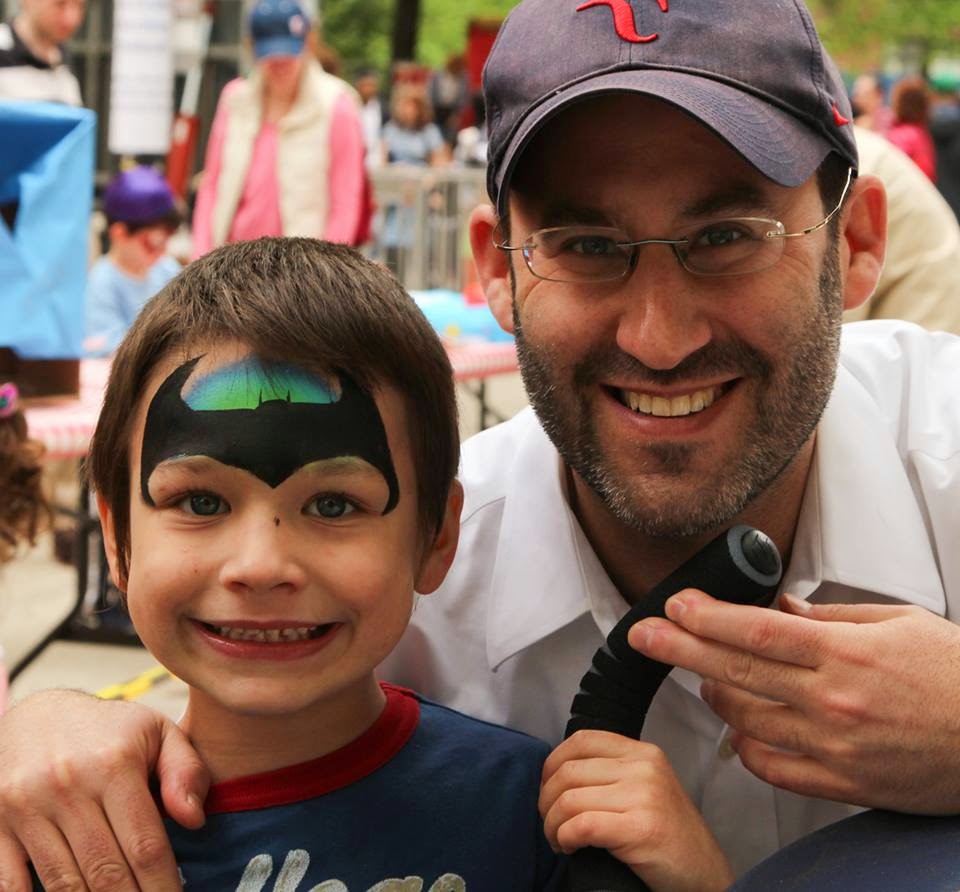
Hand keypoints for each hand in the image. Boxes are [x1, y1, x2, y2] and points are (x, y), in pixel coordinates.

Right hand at [0, 689, 208, 890]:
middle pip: (105, 871)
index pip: (144, 844)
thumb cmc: (109, 730)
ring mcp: (26, 807)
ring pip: (63, 883)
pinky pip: (11, 884)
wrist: (37, 715)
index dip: (162, 884)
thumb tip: (195, 820)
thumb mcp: (156, 732)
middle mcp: (67, 786)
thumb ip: (185, 771)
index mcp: (113, 764)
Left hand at [540, 730, 733, 891]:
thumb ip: (612, 772)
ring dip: (552, 824)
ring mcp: (643, 796)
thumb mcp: (646, 787)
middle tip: (549, 821)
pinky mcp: (640, 828)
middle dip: (547, 800)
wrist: (705, 873)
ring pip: (570, 800)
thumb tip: (559, 773)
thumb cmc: (669, 835)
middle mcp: (643, 768)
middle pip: (569, 772)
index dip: (553, 762)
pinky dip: (565, 837)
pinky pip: (582, 825)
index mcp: (643, 752)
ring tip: (558, 838)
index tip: (547, 786)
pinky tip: (568, 846)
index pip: (582, 740)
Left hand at [628, 590, 959, 813]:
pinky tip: (740, 730)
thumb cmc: (957, 677)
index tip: (674, 606)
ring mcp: (836, 745)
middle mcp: (834, 699)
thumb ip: (831, 615)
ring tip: (702, 679)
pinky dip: (747, 747)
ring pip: (747, 720)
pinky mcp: (844, 783)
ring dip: (714, 696)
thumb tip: (779, 609)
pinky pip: (774, 769)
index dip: (706, 617)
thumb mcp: (899, 622)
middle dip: (679, 649)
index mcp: (846, 652)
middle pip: (737, 670)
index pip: (756, 630)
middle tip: (643, 636)